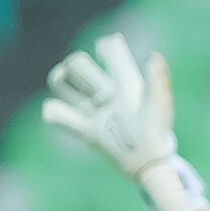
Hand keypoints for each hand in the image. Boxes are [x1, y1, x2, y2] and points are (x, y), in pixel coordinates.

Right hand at [42, 33, 201, 210]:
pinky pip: (63, 118)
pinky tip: (51, 111)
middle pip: (81, 65)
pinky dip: (52, 112)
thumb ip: (157, 80)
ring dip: (59, 79)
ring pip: (66, 85)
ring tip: (60, 79)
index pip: (112, 54)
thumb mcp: (159, 104)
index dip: (107, 46)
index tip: (104, 49)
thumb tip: (154, 56)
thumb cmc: (158, 131)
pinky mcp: (88, 131)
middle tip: (88, 80)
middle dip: (77, 65)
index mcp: (125, 83)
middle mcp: (108, 93)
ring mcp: (96, 111)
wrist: (149, 164)